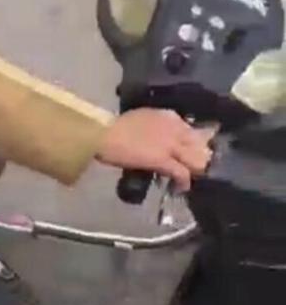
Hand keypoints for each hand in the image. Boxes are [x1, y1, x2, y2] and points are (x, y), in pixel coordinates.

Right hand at [96, 109, 215, 192]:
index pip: (191, 129)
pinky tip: (180, 188)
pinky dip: (183, 182)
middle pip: (199, 144)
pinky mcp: (163, 160)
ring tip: (188, 178)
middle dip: (200, 156)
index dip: (195, 143)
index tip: (192, 151)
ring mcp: (170, 144)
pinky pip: (182, 173)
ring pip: (196, 159)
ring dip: (194, 170)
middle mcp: (174, 128)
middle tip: (194, 168)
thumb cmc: (116, 126)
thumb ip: (157, 127)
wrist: (105, 133)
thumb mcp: (143, 119)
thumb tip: (162, 140)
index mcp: (168, 116)